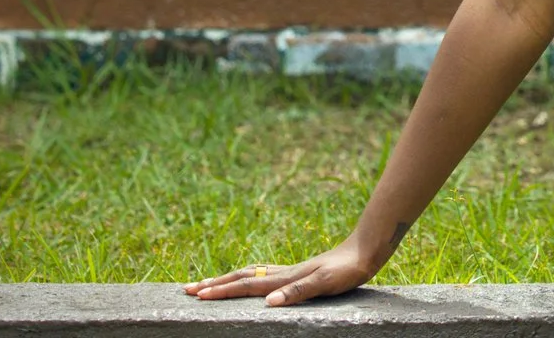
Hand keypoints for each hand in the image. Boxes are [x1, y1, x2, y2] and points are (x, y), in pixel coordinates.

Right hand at [183, 236, 383, 305]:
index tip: (198, 294)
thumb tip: (269, 302)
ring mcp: (289, 272)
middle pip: (241, 278)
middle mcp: (283, 274)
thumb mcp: (326, 284)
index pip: (247, 286)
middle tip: (188, 289)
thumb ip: (299, 292)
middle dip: (214, 284)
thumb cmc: (348, 270)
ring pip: (250, 275)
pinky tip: (248, 280)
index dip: (222, 290)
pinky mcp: (298, 272)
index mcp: (285, 278)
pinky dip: (246, 278)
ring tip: (207, 283)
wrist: (365, 251)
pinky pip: (263, 275)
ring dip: (227, 280)